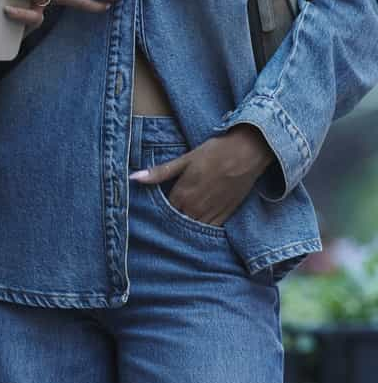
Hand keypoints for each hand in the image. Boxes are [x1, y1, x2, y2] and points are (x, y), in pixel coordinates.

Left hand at [130, 125, 275, 226]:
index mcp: (182, 195)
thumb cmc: (214, 152)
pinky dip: (203, 229)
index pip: (163, 212)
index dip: (156, 213)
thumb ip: (160, 172)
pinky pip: (211, 229)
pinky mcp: (227, 214)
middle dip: (169, 222)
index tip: (148, 214)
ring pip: (193, 228)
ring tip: (176, 228)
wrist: (248, 152)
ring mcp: (212, 213)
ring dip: (185, 227)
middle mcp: (196, 208)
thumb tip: (134, 177)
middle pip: (177, 222)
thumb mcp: (184, 160)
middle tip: (159, 225)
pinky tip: (197, 225)